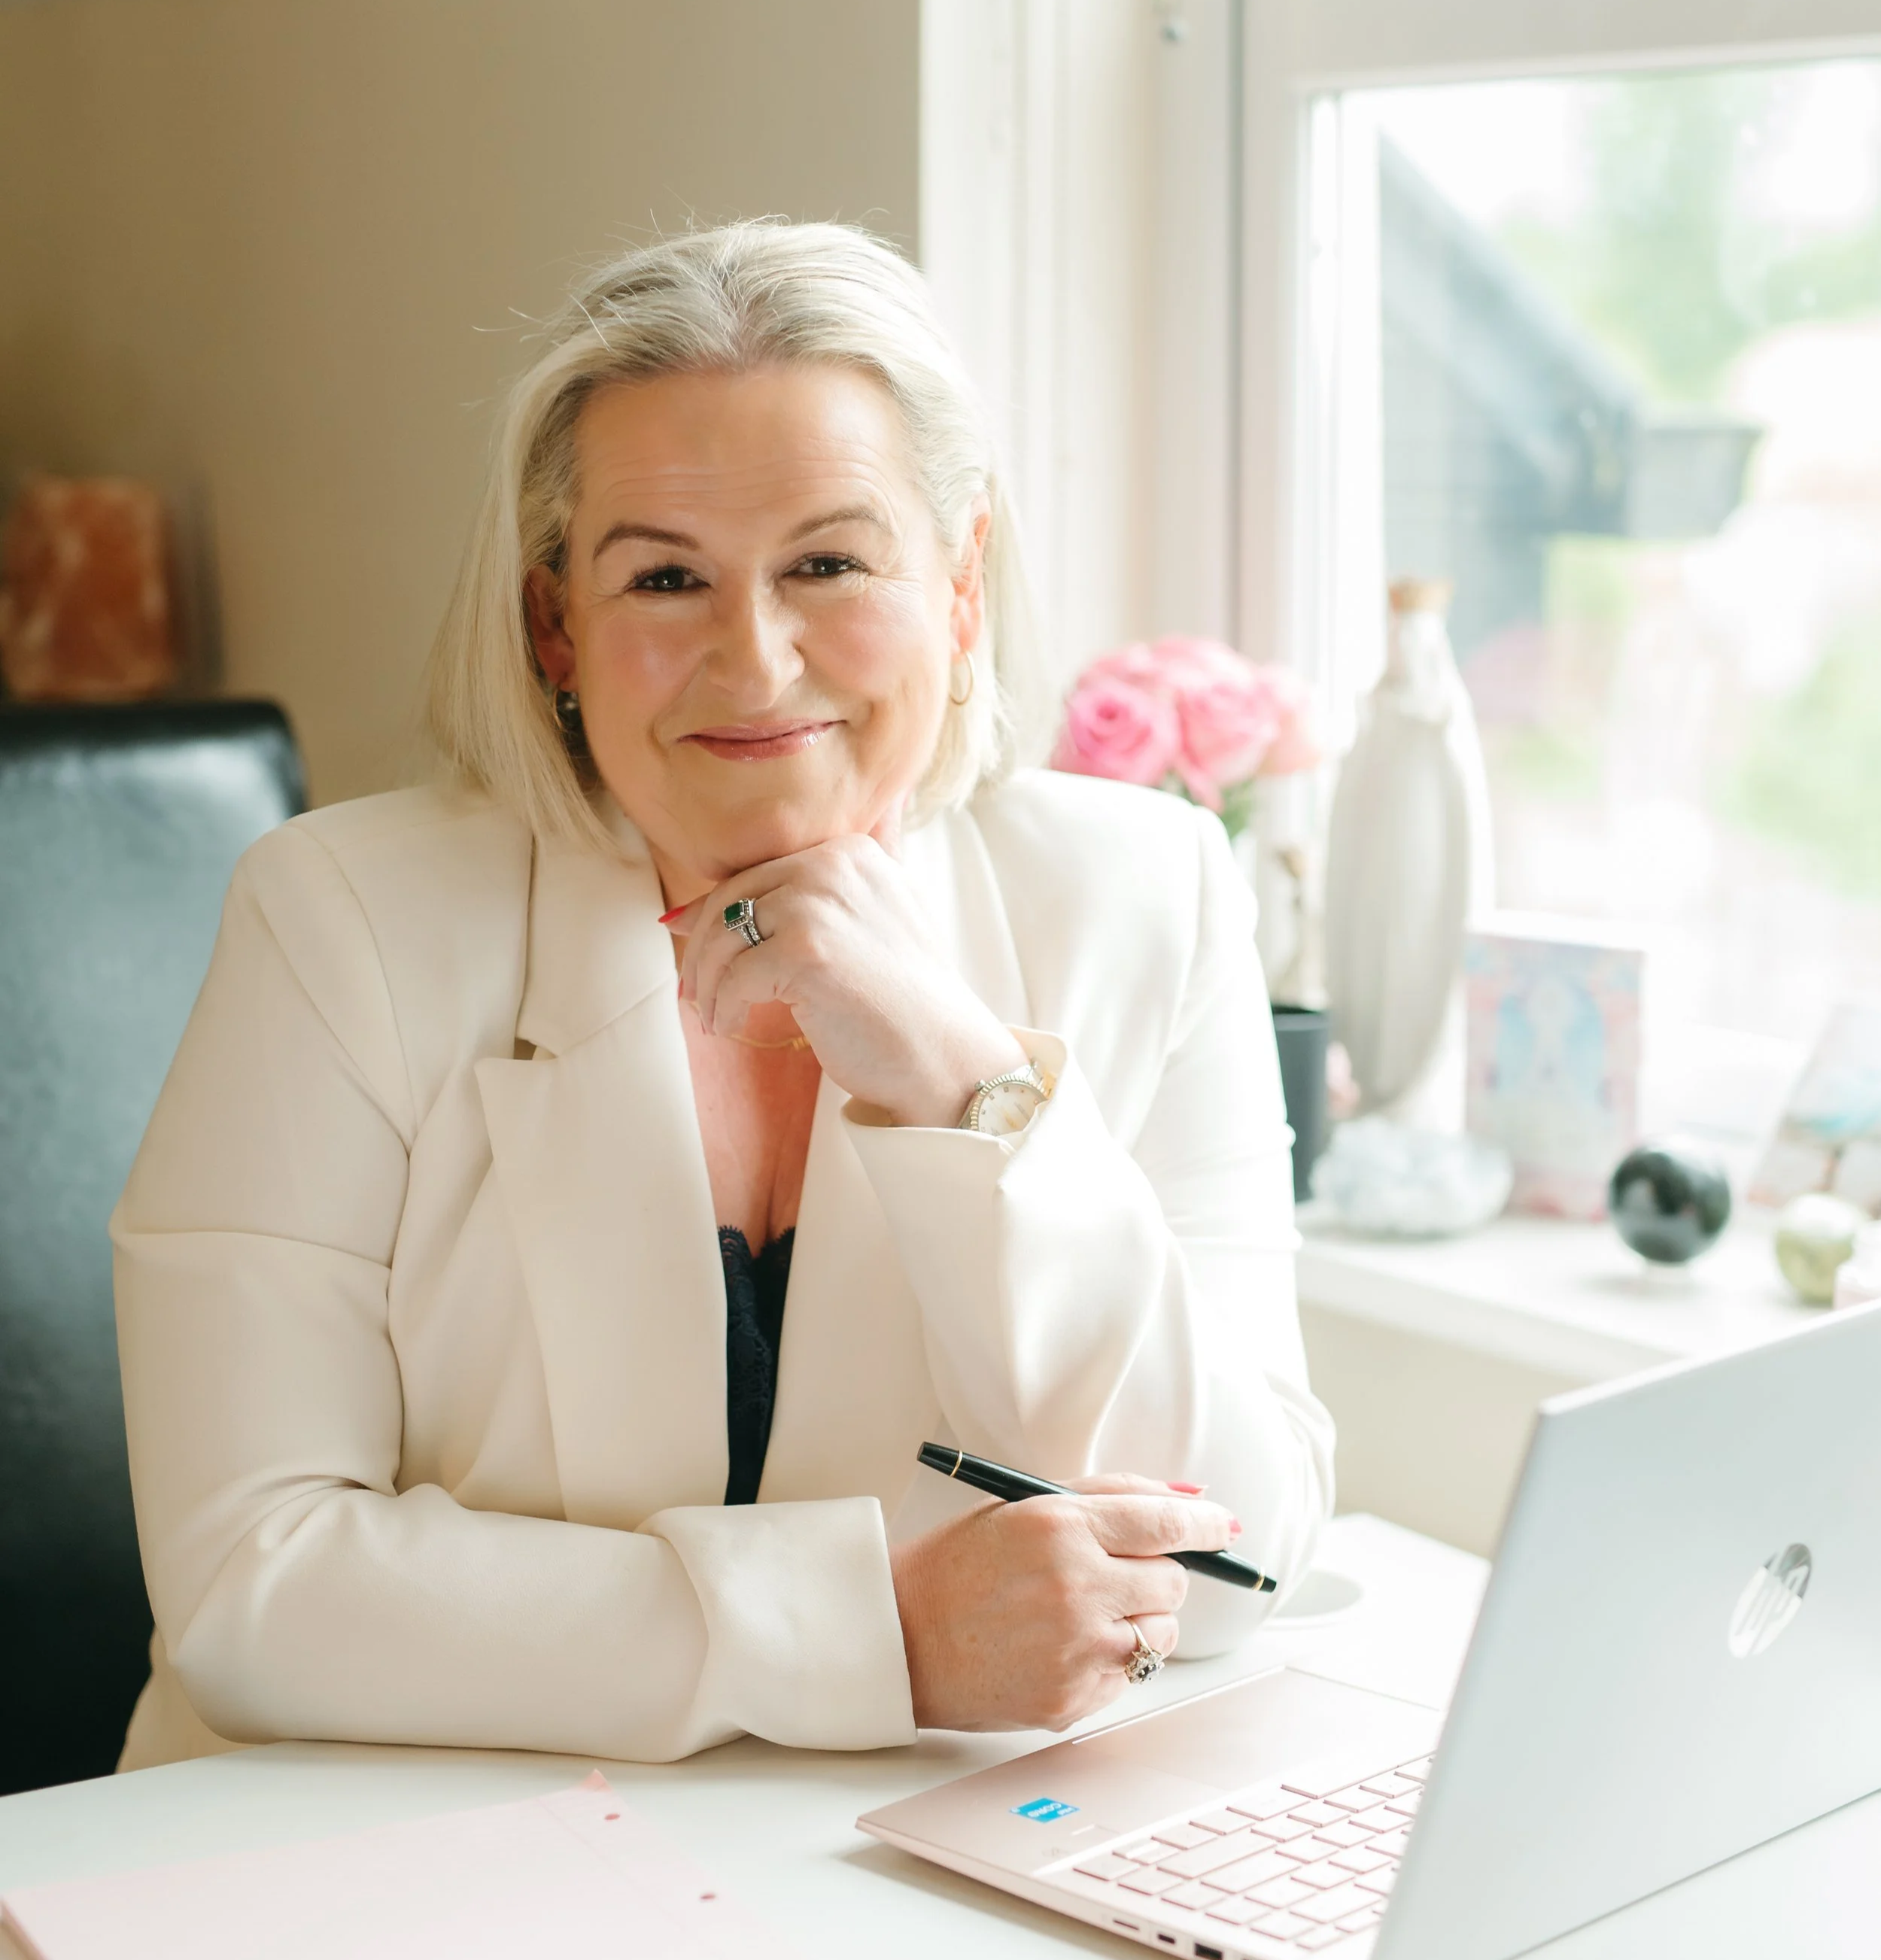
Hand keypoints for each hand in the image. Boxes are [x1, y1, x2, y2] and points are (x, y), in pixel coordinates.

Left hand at [664, 834, 1026, 1126]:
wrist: (945, 1054)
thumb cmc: (901, 1003)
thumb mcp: (856, 931)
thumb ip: (793, 909)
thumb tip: (682, 916)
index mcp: (850, 851)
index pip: (758, 874)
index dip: (717, 917)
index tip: (700, 956)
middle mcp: (835, 863)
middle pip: (732, 898)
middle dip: (702, 951)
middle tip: (693, 993)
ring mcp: (821, 902)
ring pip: (725, 936)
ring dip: (707, 983)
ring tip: (713, 1015)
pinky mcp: (807, 948)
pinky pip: (735, 977)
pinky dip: (723, 1007)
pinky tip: (732, 1027)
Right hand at [888, 1476, 1239, 1731]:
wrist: (902, 1639)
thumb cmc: (961, 1565)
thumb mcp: (1025, 1507)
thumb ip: (1111, 1495)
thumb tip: (1193, 1499)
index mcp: (1059, 1528)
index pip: (1163, 1521)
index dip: (1206, 1524)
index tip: (1225, 1526)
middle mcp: (1073, 1588)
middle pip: (1172, 1580)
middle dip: (1155, 1573)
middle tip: (1114, 1573)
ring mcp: (1075, 1650)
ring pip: (1161, 1634)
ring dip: (1139, 1620)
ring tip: (1085, 1613)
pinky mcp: (1071, 1700)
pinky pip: (1129, 1676)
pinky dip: (1110, 1660)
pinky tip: (1063, 1646)